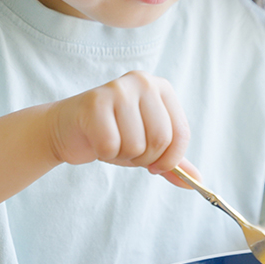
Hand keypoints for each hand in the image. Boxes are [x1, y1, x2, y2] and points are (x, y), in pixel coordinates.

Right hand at [48, 71, 190, 177]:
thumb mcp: (147, 145)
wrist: (67, 128)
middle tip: (129, 153)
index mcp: (161, 88)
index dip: (170, 159)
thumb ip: (172, 161)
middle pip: (161, 139)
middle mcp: (142, 82)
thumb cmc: (112, 133)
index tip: (156, 166)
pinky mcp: (94, 102)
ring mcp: (118, 89)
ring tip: (112, 143)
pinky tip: (97, 141)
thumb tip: (197, 181)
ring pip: (136, 145)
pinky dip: (104, 153)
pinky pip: (111, 145)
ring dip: (123, 156)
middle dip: (145, 158)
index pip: (181, 133)